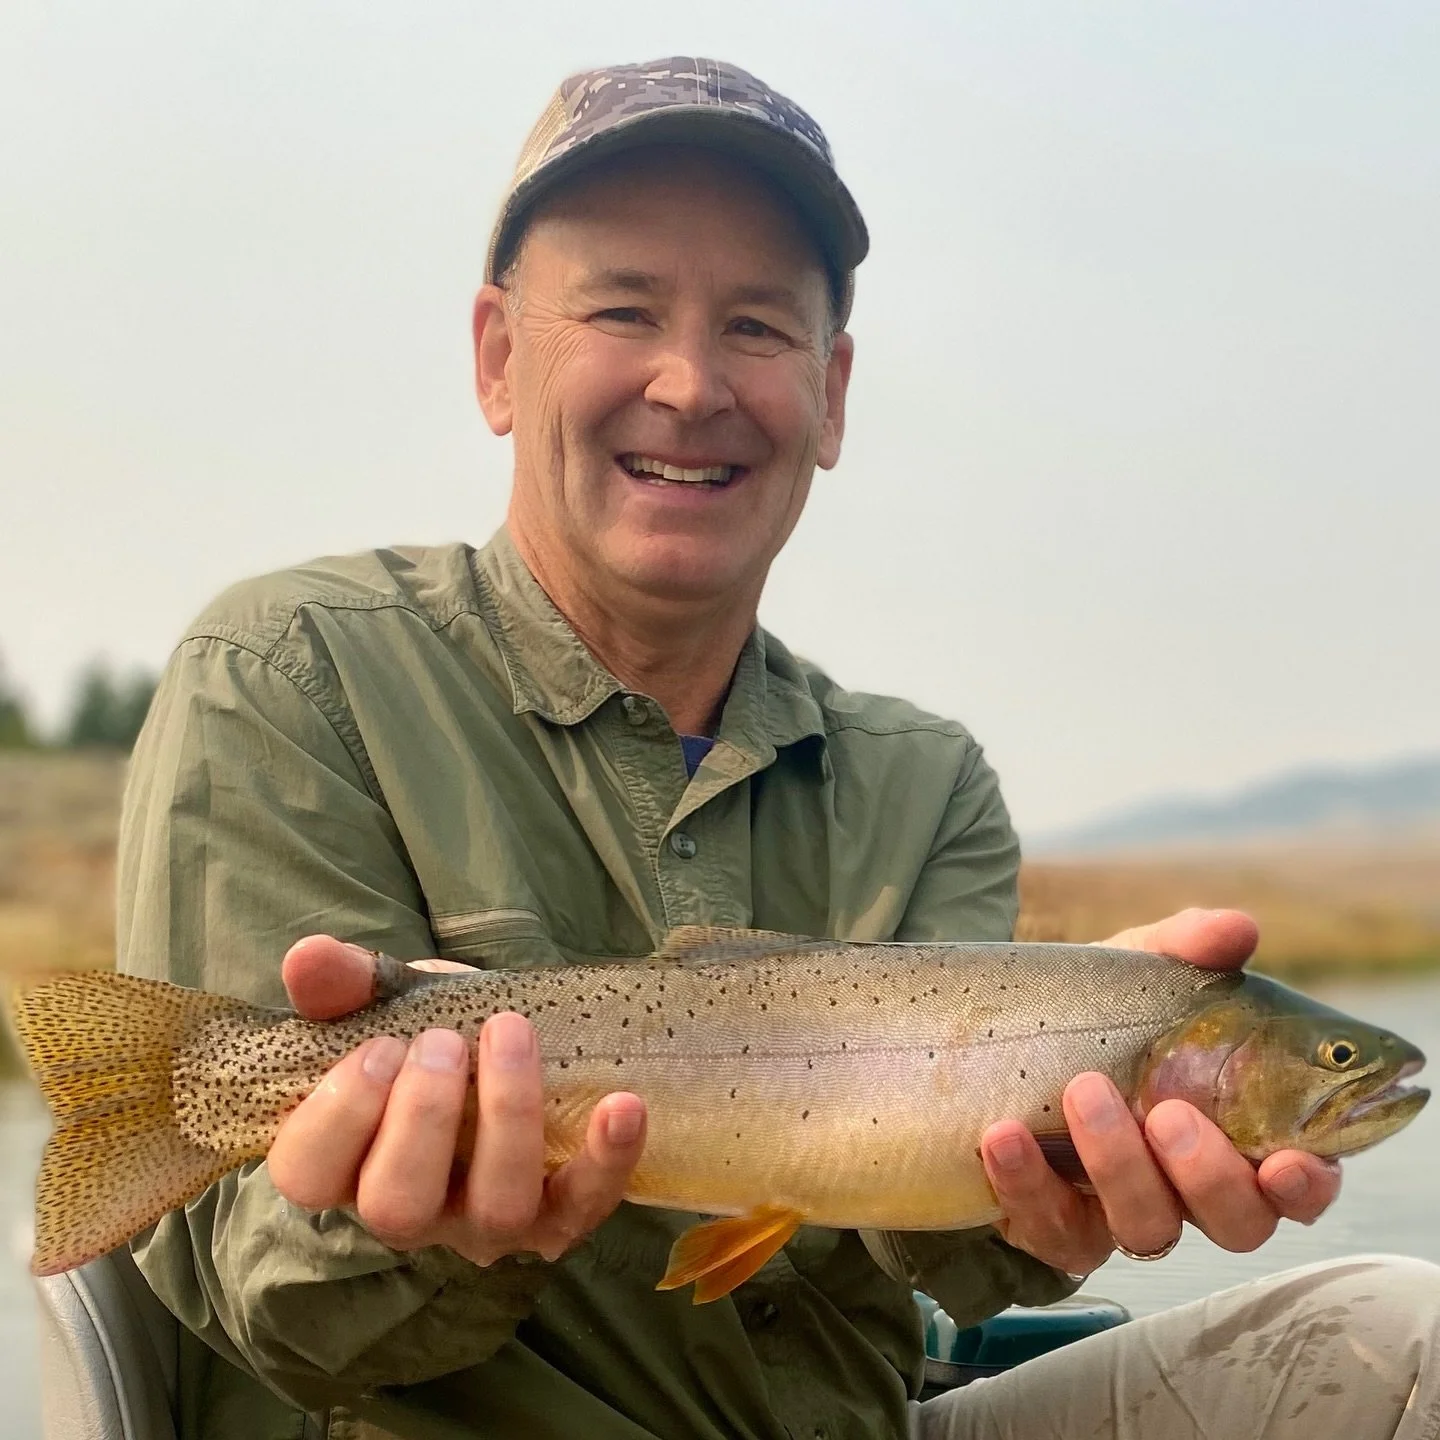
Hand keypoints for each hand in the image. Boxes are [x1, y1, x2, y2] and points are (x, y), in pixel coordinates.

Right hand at [266, 935, 646, 1265]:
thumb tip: (307, 957)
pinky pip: (586, 1204)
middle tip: (445, 1043)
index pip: (309, 1173)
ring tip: (510, 1034)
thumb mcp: (391, 1002)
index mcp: (350, 1160)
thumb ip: (347, 983)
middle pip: (397, 1206)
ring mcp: (488, 1222)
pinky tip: (622, 1103)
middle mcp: (414, 1209)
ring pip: (495, 1210)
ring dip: (507, 1119)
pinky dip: (608, 1158)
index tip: (379, 1047)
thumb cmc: (436, 1035)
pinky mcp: (561, 1216)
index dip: (337, 1116)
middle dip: (421, 1119)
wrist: (517, 1049)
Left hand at [979, 908, 1342, 1275]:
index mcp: (1238, 1134)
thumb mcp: (1138, 974)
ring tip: (1082, 1093)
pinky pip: (1051, 1228)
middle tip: (1167, 1113)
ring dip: (1118, 1166)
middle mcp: (1192, 1189)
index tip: (1288, 1163)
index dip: (1305, 1185)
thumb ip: (1187, 949)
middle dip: (1207, 1174)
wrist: (996, 1043)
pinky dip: (1026, 1183)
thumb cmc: (1100, 1014)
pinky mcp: (1057, 1229)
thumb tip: (1235, 929)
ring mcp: (1124, 1215)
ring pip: (1146, 1227)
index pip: (1297, 1183)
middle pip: (1234, 1221)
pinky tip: (1003, 1135)